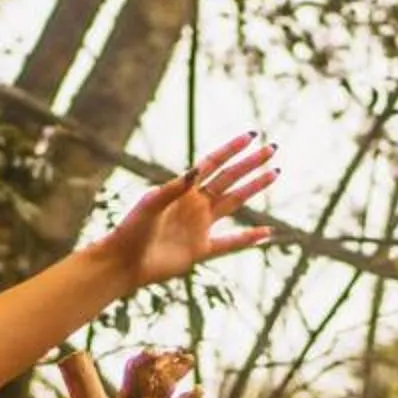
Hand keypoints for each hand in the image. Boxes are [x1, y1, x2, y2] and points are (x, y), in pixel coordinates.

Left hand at [93, 131, 279, 290]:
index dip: (232, 149)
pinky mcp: (201, 249)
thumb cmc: (131, 230)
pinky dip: (249, 238)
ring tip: (274, 173)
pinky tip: (267, 233)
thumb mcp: (150, 204)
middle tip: (272, 148)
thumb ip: (172, 188)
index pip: (213, 163)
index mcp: (183, 189)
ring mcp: (200, 226)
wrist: (123, 262)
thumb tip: (196, 170)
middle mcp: (195, 204)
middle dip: (251, 163)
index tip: (251, 136)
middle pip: (229, 178)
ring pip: (234, 202)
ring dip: (254, 188)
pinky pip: (231, 242)